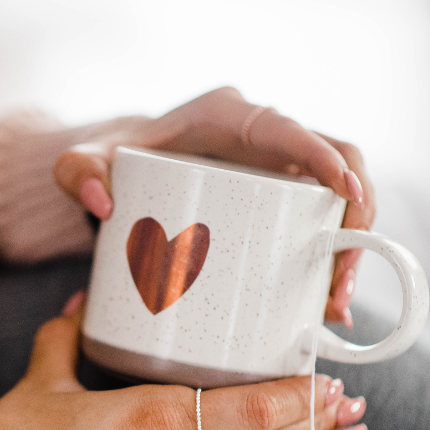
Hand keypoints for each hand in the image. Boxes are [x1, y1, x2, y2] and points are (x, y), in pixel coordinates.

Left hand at [53, 87, 375, 326]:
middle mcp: (264, 141)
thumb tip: (103, 203)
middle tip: (338, 282)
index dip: (325, 158)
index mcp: (228, 118)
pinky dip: (327, 267)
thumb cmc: (110, 162)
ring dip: (347, 254)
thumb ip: (75, 172)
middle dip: (353, 223)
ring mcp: (277, 173)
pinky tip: (325, 312)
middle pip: (336, 166)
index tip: (349, 196)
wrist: (124, 174)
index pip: (288, 129)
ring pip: (337, 204)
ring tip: (331, 310)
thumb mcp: (81, 164)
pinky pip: (319, 228)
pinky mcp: (279, 206)